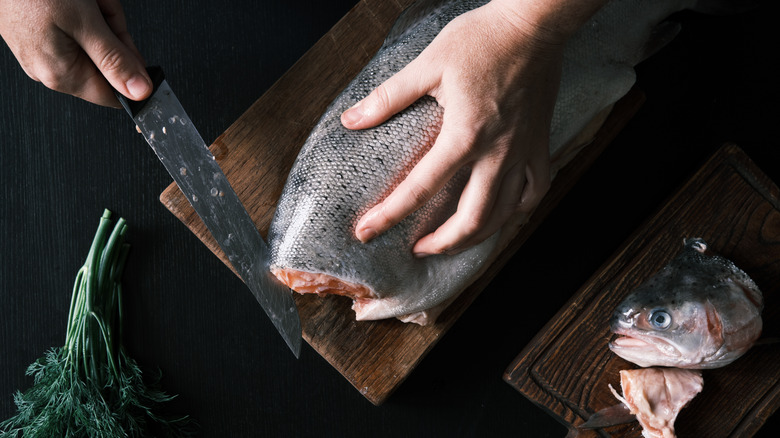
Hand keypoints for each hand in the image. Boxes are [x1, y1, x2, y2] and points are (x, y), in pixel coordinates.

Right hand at [0, 0, 150, 106]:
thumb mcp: (86, 23)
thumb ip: (115, 60)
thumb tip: (140, 91)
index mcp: (62, 75)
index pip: (114, 96)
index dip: (132, 74)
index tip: (132, 49)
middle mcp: (50, 70)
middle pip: (106, 64)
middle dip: (112, 31)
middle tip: (99, 7)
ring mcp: (42, 52)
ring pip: (95, 43)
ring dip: (100, 17)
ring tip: (85, 0)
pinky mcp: (39, 36)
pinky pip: (78, 30)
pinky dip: (85, 12)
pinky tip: (77, 0)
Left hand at [341, 0, 567, 256]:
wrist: (533, 23)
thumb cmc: (481, 39)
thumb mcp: (427, 64)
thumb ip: (388, 97)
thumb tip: (352, 120)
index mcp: (465, 134)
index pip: (420, 188)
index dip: (389, 215)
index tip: (366, 232)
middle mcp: (497, 152)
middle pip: (472, 219)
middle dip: (443, 244)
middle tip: (419, 249)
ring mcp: (524, 151)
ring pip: (506, 214)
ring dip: (477, 237)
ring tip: (454, 243)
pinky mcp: (542, 143)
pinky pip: (535, 190)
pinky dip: (517, 210)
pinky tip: (503, 214)